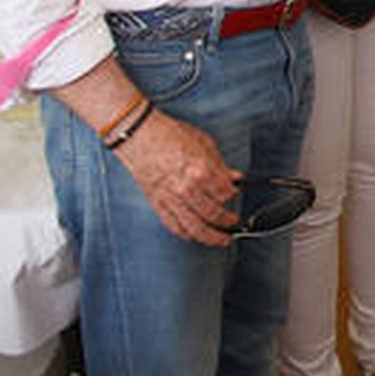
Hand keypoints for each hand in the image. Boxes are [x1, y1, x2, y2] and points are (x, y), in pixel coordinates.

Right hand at [115, 110, 239, 246]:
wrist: (140, 137)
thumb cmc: (170, 135)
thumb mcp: (204, 143)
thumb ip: (220, 164)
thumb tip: (234, 176)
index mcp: (202, 171)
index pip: (226, 192)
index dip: (233, 194)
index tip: (235, 193)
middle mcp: (187, 188)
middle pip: (213, 214)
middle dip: (227, 220)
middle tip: (233, 221)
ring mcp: (172, 199)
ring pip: (195, 227)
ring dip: (211, 237)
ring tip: (221, 240)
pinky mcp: (158, 204)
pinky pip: (175, 226)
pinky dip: (187, 234)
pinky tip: (196, 236)